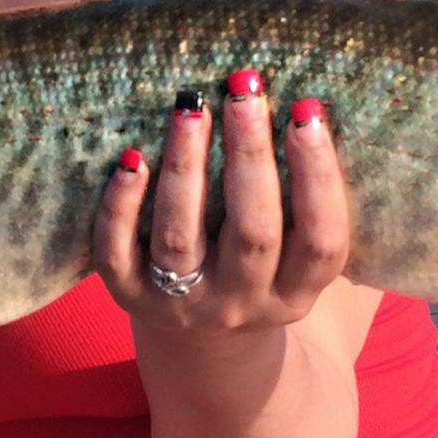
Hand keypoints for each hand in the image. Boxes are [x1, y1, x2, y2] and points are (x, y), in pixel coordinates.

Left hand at [95, 69, 348, 335]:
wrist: (201, 346)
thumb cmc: (259, 272)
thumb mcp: (294, 254)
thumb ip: (306, 201)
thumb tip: (307, 107)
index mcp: (295, 292)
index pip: (320, 239)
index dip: (318, 175)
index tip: (307, 110)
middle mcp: (241, 302)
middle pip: (252, 232)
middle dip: (250, 155)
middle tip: (244, 91)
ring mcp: (181, 303)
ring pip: (180, 235)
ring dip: (186, 165)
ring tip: (191, 108)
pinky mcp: (129, 297)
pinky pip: (117, 253)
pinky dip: (121, 206)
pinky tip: (131, 159)